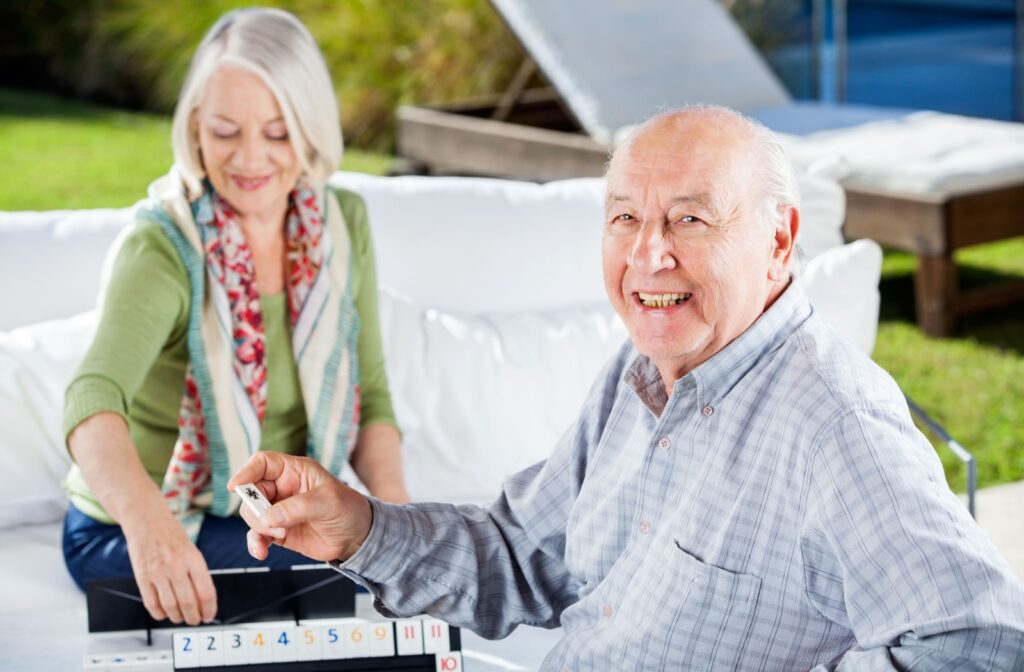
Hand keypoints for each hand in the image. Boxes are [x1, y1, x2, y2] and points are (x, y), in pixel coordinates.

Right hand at [122, 507, 215, 625]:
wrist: (145, 519)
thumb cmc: (171, 533)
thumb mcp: (191, 548)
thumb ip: (196, 571)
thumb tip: (203, 598)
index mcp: (193, 558)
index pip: (206, 591)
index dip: (209, 608)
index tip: (209, 615)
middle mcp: (176, 566)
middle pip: (188, 602)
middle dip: (194, 617)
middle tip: (196, 620)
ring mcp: (157, 572)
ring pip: (170, 606)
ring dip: (177, 617)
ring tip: (181, 618)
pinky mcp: (142, 577)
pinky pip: (151, 603)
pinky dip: (159, 613)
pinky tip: (164, 613)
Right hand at [227, 452, 372, 563]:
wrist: (356, 536)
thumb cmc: (347, 509)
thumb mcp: (328, 502)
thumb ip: (299, 507)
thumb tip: (270, 517)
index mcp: (294, 471)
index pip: (263, 463)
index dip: (246, 471)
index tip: (236, 487)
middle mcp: (282, 488)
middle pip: (252, 491)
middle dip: (255, 508)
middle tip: (270, 522)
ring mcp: (278, 510)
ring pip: (251, 514)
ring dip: (259, 527)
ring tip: (280, 535)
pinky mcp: (277, 531)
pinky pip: (257, 535)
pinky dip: (255, 543)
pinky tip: (261, 553)